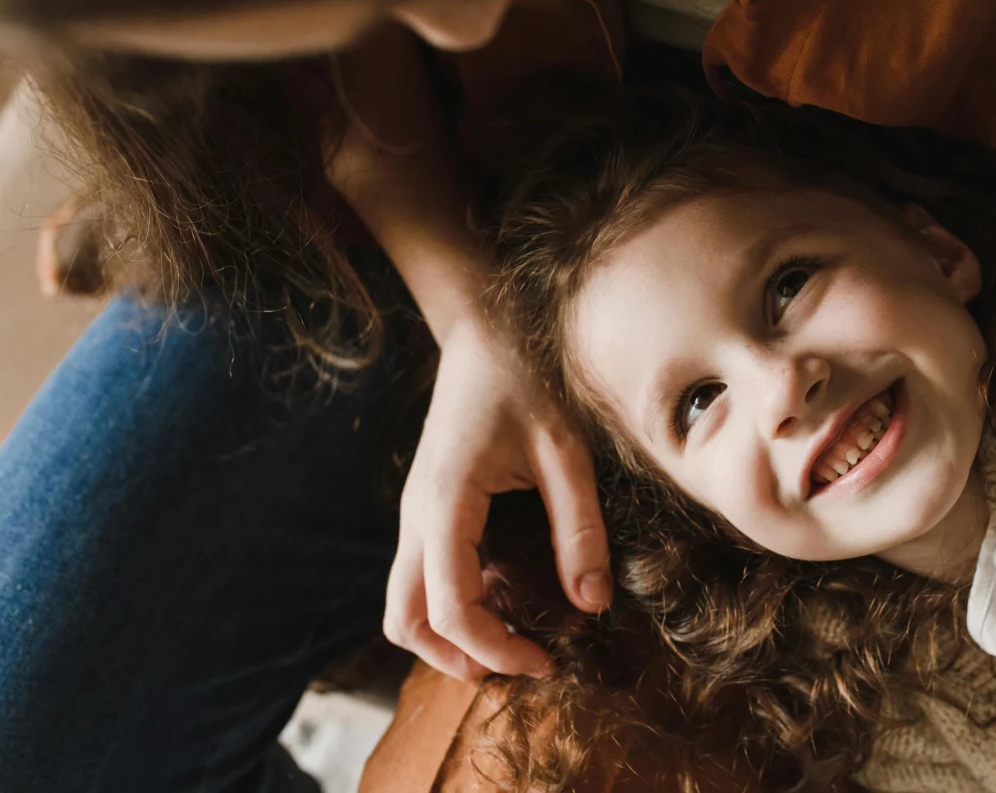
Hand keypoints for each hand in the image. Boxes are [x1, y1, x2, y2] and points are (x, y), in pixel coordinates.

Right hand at [383, 321, 609, 679]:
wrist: (484, 333)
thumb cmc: (527, 381)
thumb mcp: (567, 452)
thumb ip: (580, 528)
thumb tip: (592, 604)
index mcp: (446, 503)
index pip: (450, 607)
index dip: (495, 648)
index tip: (548, 661)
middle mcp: (415, 517)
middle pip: (406, 622)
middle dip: (459, 659)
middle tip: (524, 662)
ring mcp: (412, 516)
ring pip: (403, 607)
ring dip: (446, 639)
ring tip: (511, 641)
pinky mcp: (423, 512)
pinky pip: (419, 580)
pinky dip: (448, 608)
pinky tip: (503, 598)